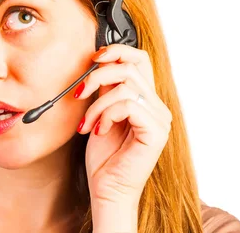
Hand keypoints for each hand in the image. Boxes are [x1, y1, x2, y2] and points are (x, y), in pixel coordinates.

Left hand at [74, 44, 171, 209]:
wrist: (106, 188)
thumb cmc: (104, 155)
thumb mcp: (100, 112)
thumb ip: (105, 89)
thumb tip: (97, 64)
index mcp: (145, 99)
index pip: (140, 59)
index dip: (117, 51)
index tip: (93, 59)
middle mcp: (157, 106)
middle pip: (130, 66)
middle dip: (98, 75)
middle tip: (80, 92)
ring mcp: (159, 119)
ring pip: (125, 86)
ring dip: (96, 104)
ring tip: (87, 123)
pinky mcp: (156, 131)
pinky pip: (128, 106)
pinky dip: (106, 115)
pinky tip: (98, 131)